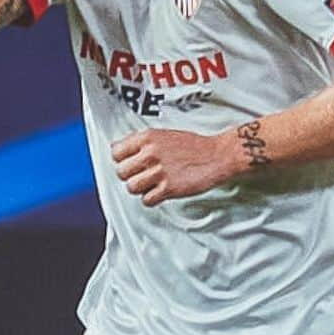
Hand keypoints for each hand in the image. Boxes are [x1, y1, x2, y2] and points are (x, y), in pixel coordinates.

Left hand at [111, 128, 234, 206]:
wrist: (217, 156)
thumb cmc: (193, 146)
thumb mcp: (164, 134)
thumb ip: (142, 142)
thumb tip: (119, 149)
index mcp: (148, 137)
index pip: (116, 152)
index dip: (121, 160)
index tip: (128, 163)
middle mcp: (151, 153)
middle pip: (121, 172)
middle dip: (130, 176)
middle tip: (141, 175)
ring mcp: (159, 171)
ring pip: (131, 187)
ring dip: (140, 189)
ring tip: (150, 185)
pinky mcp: (169, 188)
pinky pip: (146, 200)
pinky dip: (152, 199)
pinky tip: (160, 192)